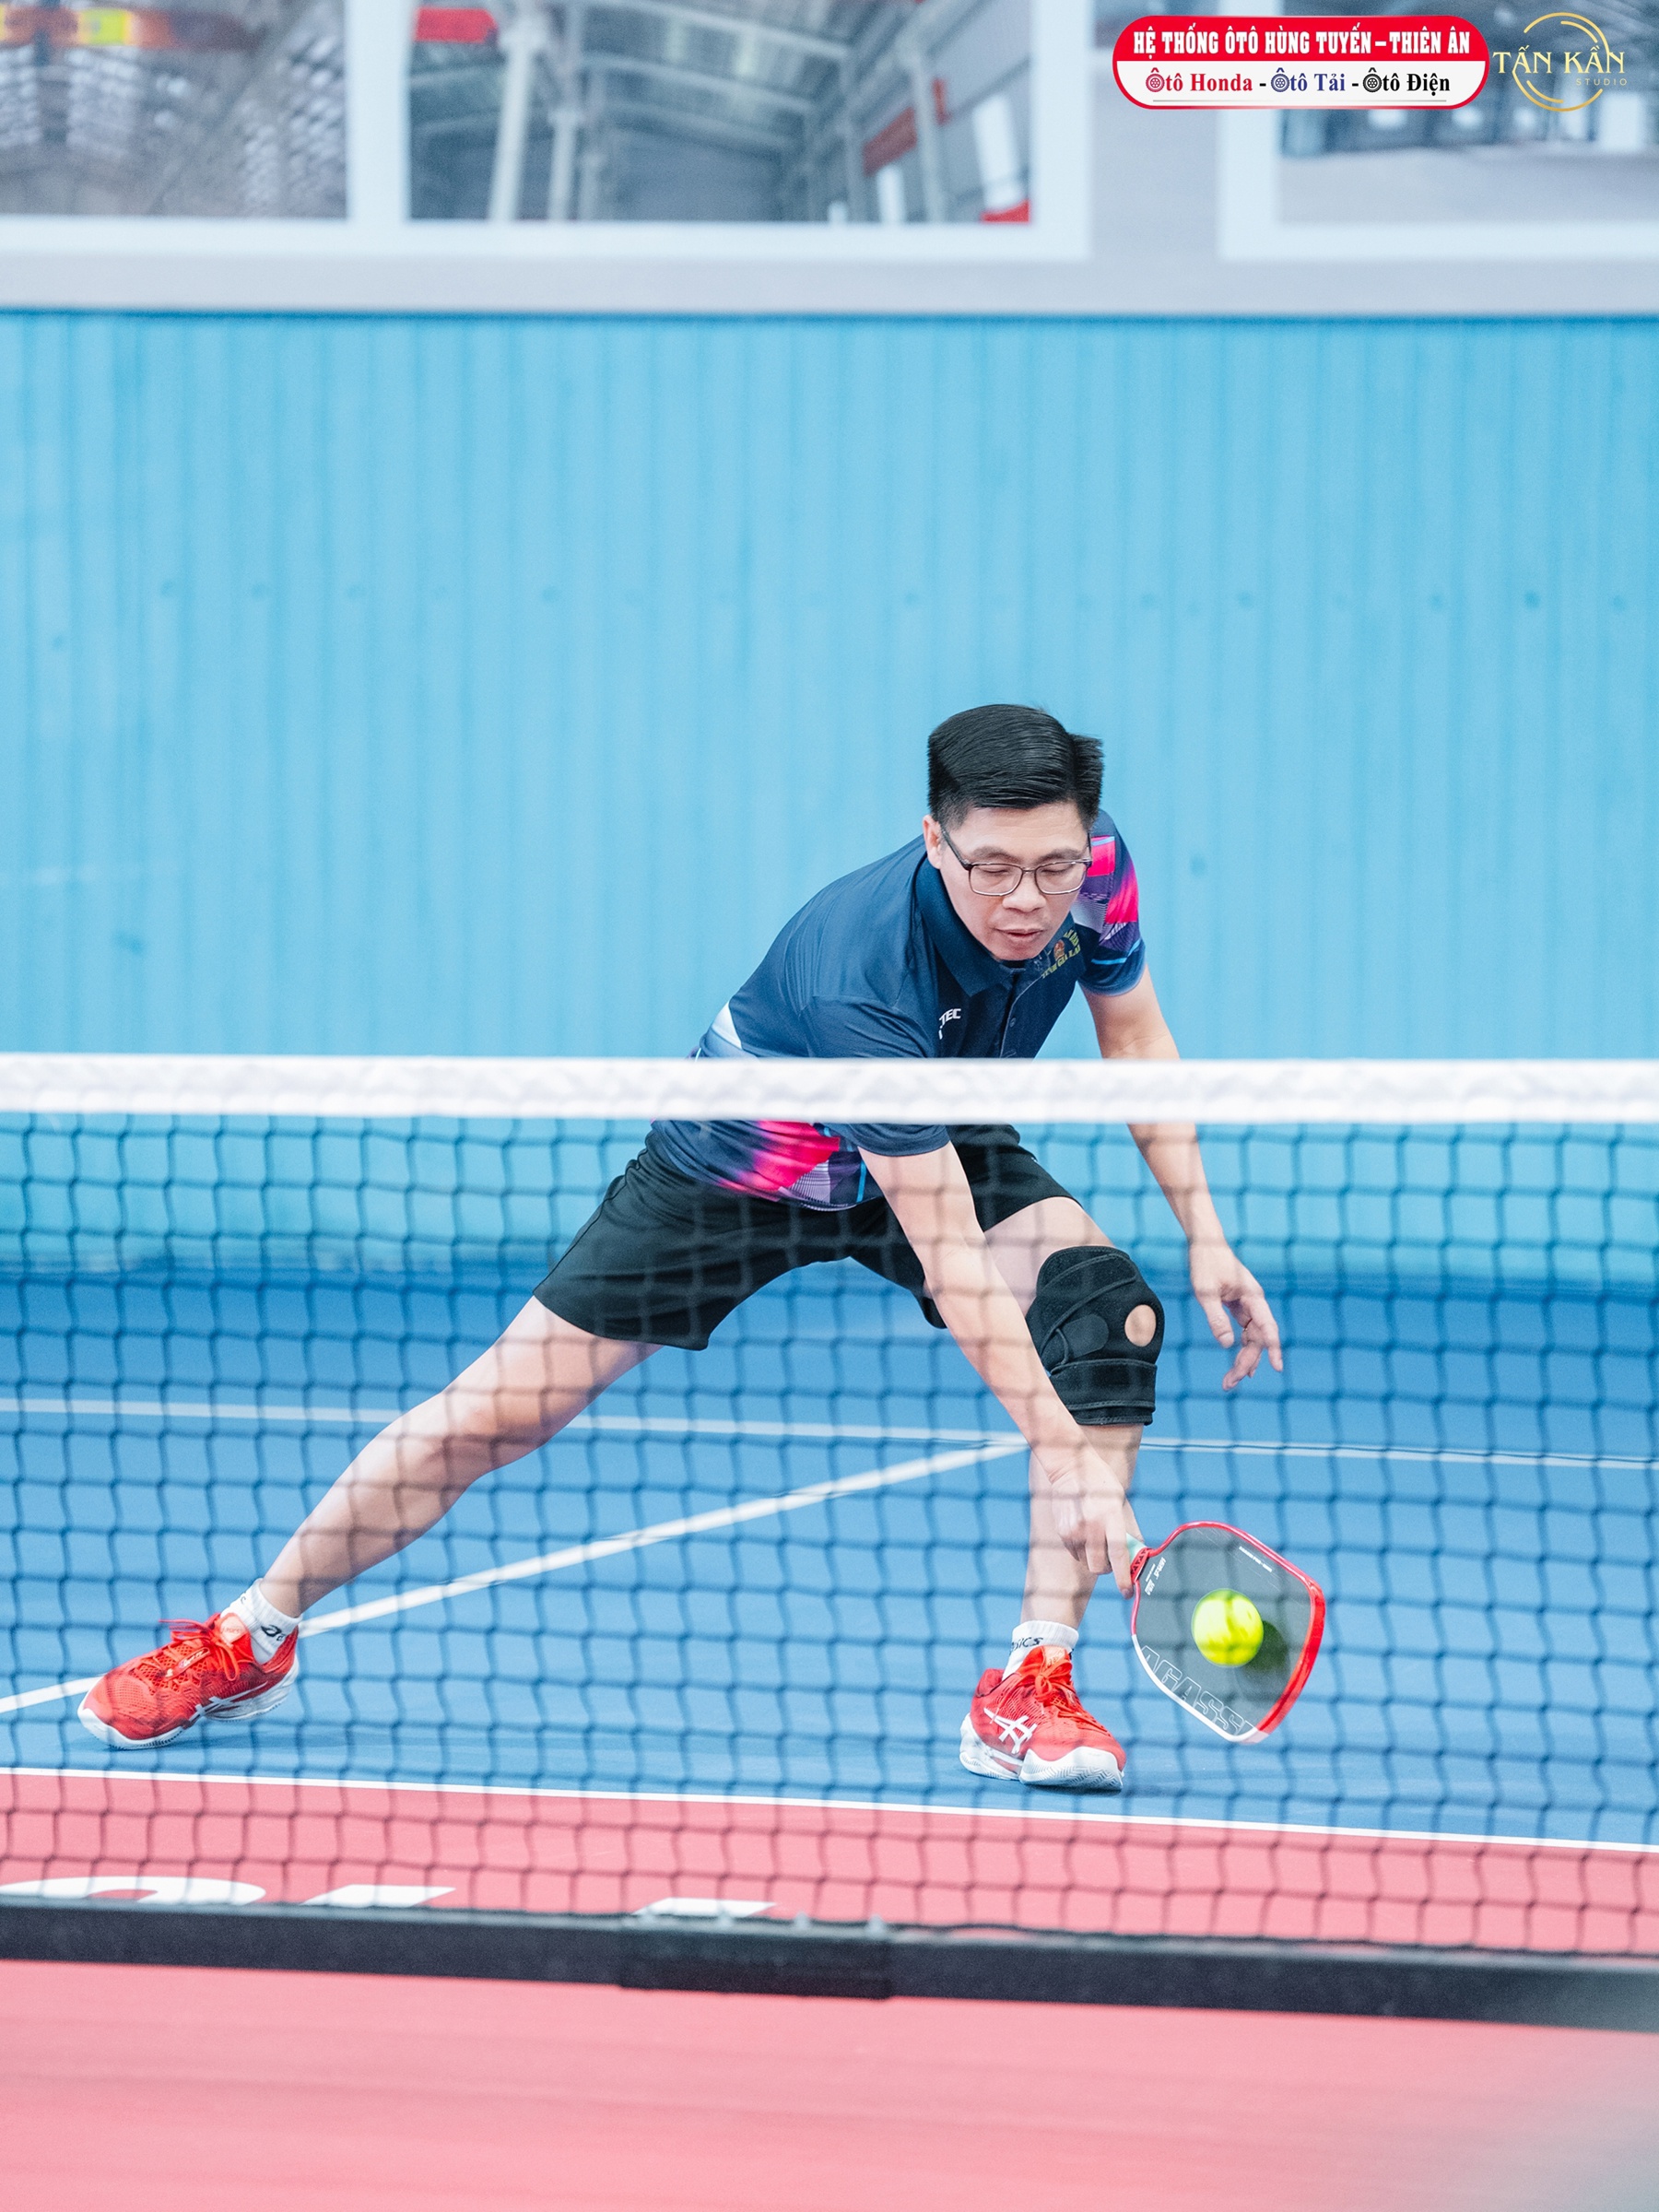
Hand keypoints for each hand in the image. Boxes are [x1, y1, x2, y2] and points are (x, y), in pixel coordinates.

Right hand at [1042, 1442, 1143, 1594]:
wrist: (1071, 1466)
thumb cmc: (1102, 1484)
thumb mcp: (1121, 1502)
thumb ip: (1129, 1529)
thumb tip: (1139, 1554)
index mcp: (1110, 1516)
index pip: (1118, 1553)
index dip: (1123, 1576)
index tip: (1127, 1591)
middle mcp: (1090, 1525)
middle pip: (1098, 1567)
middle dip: (1108, 1570)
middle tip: (1112, 1561)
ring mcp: (1073, 1529)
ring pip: (1086, 1562)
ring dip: (1094, 1558)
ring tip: (1096, 1537)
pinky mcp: (1062, 1531)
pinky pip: (1075, 1553)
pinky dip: (1081, 1550)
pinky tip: (1083, 1531)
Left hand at [1190, 1240, 1282, 1389]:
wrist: (1204, 1243)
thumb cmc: (1205, 1263)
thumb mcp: (1205, 1292)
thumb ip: (1216, 1318)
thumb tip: (1226, 1344)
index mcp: (1253, 1297)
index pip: (1267, 1327)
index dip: (1273, 1349)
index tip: (1278, 1368)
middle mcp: (1255, 1302)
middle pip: (1258, 1338)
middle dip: (1246, 1362)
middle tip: (1230, 1383)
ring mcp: (1248, 1305)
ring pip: (1252, 1338)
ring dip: (1244, 1359)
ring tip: (1230, 1381)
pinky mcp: (1239, 1306)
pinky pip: (1246, 1331)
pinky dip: (1242, 1347)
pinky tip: (1239, 1364)